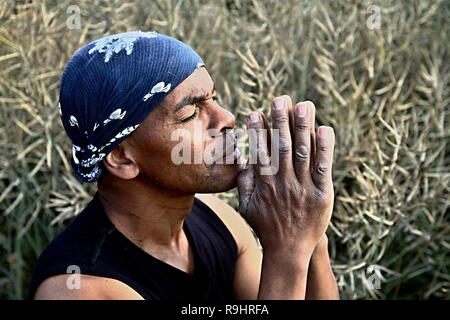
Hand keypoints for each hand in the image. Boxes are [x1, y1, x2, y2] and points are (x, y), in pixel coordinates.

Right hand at [237, 96, 334, 257]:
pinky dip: (325, 148)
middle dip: (281, 121)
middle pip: (282, 147)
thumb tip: (241, 157)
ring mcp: (303, 188)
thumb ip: (243, 181)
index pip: (260, 152)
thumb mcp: (245, 206)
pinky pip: (324, 168)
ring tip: (303, 105)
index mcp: (264, 184)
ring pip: (303, 152)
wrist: (289, 250)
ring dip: (303, 127)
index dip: (258, 132)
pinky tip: (324, 129)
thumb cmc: (265, 225)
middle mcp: (283, 183)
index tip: (257, 113)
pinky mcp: (322, 194)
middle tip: (281, 99)